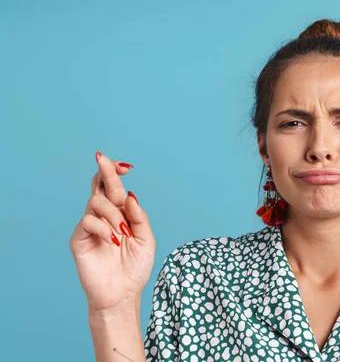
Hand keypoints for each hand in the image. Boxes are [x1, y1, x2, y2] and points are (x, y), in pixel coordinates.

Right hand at [69, 151, 155, 312]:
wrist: (123, 294)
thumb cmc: (135, 268)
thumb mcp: (146, 239)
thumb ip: (139, 216)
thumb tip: (130, 194)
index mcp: (120, 214)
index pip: (114, 187)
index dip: (116, 173)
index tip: (126, 165)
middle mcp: (104, 217)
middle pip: (100, 186)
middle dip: (104, 170)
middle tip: (103, 158)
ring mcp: (90, 227)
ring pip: (96, 202)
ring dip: (113, 214)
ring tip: (123, 233)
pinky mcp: (79, 239)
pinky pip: (88, 221)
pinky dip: (104, 228)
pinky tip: (113, 242)